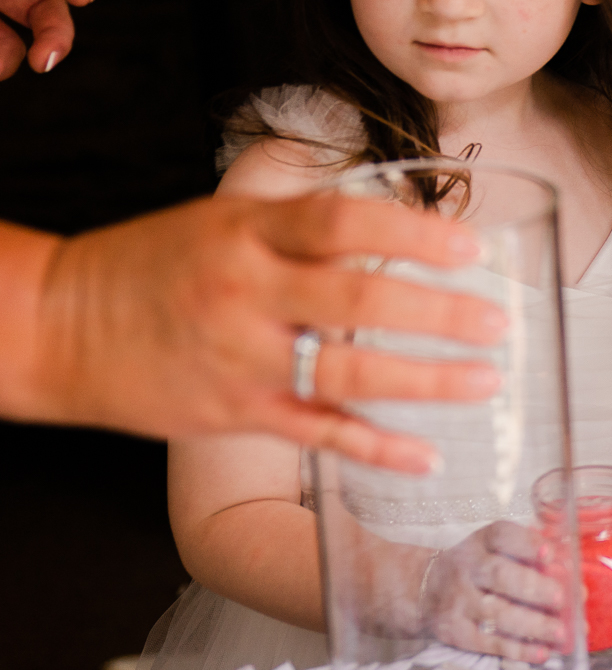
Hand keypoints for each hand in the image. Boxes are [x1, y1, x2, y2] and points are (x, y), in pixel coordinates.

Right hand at [24, 192, 505, 472]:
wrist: (57, 325)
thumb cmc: (156, 263)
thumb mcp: (224, 218)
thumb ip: (304, 221)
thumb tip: (399, 215)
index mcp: (249, 231)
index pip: (342, 223)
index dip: (411, 233)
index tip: (469, 246)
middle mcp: (248, 291)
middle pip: (357, 301)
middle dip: (437, 314)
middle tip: (497, 321)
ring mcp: (242, 357)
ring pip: (347, 374)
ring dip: (426, 381)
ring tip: (486, 379)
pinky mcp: (235, 412)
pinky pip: (317, 433)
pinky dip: (375, 448)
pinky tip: (426, 454)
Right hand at [422, 522, 567, 661]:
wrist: (422, 589)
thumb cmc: (476, 568)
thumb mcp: (493, 549)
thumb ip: (528, 555)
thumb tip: (569, 570)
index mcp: (482, 542)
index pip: (503, 536)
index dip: (528, 544)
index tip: (551, 553)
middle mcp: (468, 569)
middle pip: (501, 576)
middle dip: (534, 588)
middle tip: (562, 599)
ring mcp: (460, 602)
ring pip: (498, 614)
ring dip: (534, 625)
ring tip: (562, 633)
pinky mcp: (456, 632)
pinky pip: (490, 643)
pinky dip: (518, 650)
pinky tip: (542, 652)